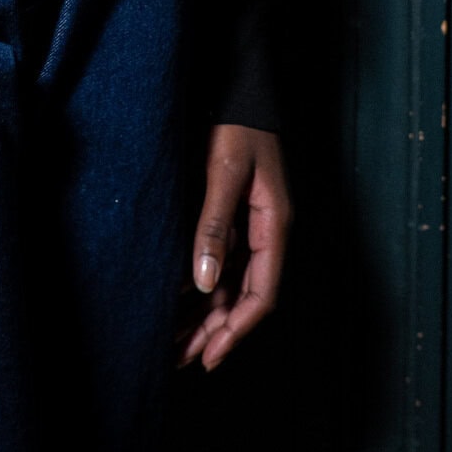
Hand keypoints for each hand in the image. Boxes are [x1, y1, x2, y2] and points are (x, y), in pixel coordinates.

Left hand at [176, 124, 290, 371]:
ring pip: (231, 284)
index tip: (211, 356)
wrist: (239, 90)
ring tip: (176, 343)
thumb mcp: (224, 173)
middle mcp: (267, 234)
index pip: (261, 295)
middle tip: (184, 360)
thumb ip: (214, 225)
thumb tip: (203, 280)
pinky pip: (222, 263)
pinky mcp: (235, 218)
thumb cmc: (236, 127)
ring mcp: (251, 227)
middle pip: (245, 297)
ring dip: (207, 314)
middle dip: (217, 331)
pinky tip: (179, 304)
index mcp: (275, 227)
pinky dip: (202, 286)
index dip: (236, 330)